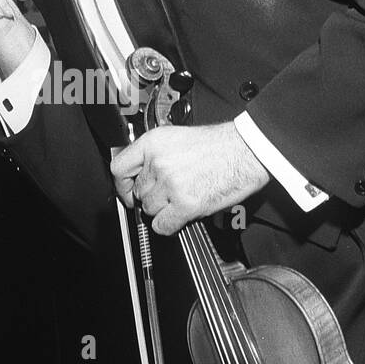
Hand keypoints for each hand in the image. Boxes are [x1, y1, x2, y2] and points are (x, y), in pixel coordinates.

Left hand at [110, 122, 270, 235]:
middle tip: (168, 194)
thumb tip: (140, 172)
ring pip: (150, 209)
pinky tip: (180, 216)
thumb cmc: (218, 145)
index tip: (128, 191)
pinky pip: (162, 225)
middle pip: (138, 193)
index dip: (122, 185)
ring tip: (180, 199)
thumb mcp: (176, 138)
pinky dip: (169, 225)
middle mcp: (157, 163)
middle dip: (151, 196)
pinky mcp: (185, 204)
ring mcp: (170, 184)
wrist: (245, 151)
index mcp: (152, 143)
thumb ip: (155, 154)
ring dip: (163, 209)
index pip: (119, 169)